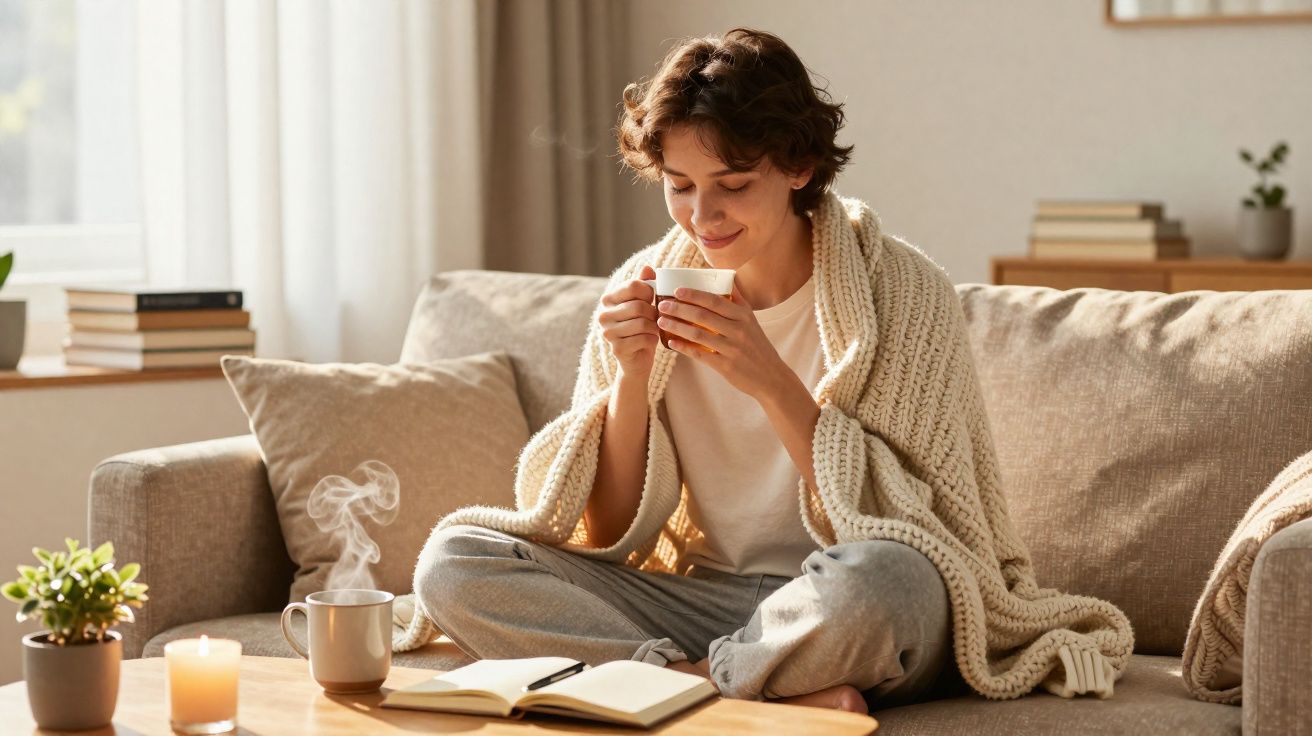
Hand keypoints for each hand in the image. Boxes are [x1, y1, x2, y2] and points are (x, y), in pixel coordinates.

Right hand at [597, 265, 659, 378]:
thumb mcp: (643, 304)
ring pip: (642, 323)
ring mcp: (607, 333)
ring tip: (653, 330)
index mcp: (607, 299)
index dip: (649, 292)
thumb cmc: (641, 328)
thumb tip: (647, 267)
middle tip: (655, 319)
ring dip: (654, 327)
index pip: (634, 286)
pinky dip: (652, 340)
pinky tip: (649, 341)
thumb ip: (644, 285)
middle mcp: (603, 315)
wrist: (636, 359)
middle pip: (639, 306)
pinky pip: (643, 339)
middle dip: (653, 313)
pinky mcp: (617, 348)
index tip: (651, 300)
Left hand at [656, 279, 789, 399]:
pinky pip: (700, 354)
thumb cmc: (757, 346)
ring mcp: (732, 348)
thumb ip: (738, 300)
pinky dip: (683, 347)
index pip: (714, 300)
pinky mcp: (726, 366)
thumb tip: (728, 276)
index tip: (676, 290)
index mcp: (743, 315)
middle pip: (702, 315)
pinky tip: (671, 342)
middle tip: (662, 304)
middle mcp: (738, 330)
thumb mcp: (752, 320)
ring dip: (676, 326)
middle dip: (679, 308)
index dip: (693, 294)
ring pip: (698, 333)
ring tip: (661, 321)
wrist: (771, 377)